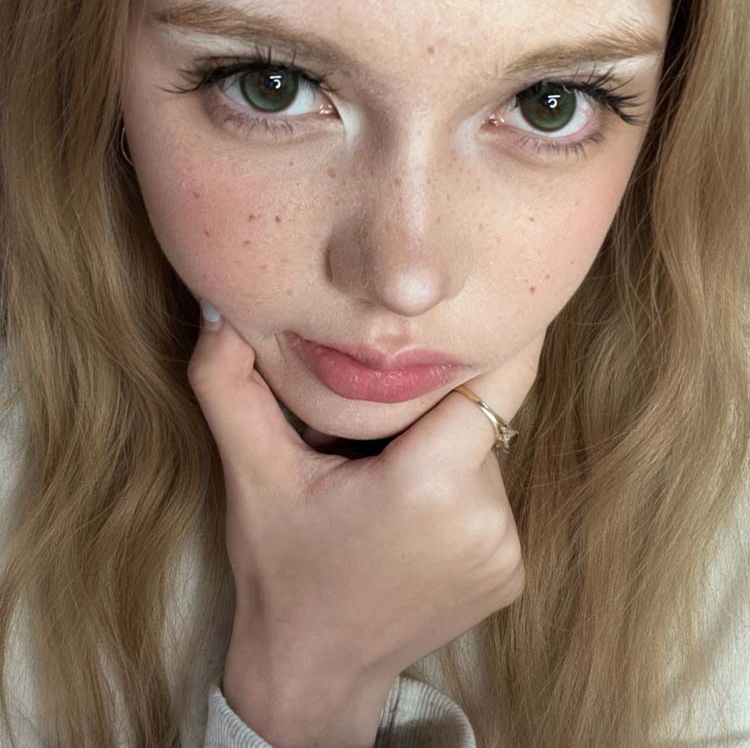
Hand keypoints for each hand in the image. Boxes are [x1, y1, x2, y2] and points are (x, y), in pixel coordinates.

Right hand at [188, 313, 544, 694]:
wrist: (313, 671)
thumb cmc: (280, 567)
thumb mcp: (249, 472)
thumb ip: (227, 384)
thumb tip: (220, 310)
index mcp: (427, 486)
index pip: (492, 381)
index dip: (488, 343)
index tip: (485, 306)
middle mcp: (484, 521)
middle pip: (474, 416)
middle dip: (430, 408)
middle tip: (370, 434)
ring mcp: (505, 552)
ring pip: (483, 455)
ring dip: (442, 449)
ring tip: (381, 480)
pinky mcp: (511, 573)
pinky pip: (491, 498)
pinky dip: (457, 490)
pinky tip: (407, 515)